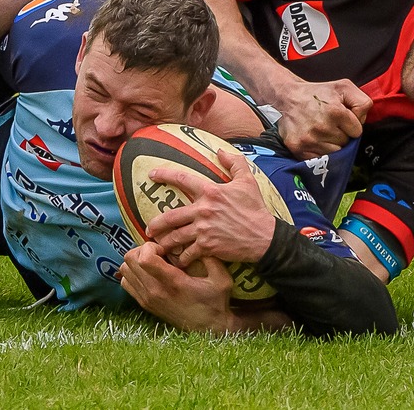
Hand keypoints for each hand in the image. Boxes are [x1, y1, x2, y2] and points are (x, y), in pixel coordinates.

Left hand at [118, 243, 235, 333]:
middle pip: (130, 260)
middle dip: (142, 249)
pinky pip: (126, 282)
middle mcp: (155, 291)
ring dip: (136, 260)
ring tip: (154, 261)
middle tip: (159, 252)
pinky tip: (150, 272)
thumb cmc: (216, 301)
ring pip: (125, 269)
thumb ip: (210, 256)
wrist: (209, 328)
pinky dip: (133, 273)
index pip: (145, 258)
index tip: (164, 248)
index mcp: (173, 283)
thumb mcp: (221, 278)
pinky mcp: (144, 304)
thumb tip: (196, 239)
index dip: (151, 246)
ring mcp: (147, 299)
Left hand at [143, 148, 276, 270]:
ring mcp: (203, 229)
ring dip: (164, 242)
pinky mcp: (207, 247)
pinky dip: (180, 258)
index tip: (151, 175)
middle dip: (156, 224)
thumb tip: (220, 151)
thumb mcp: (247, 181)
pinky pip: (187, 253)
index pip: (181, 179)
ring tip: (158, 246)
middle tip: (149, 229)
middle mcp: (203, 209)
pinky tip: (176, 261)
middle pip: (170, 216)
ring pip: (175, 237)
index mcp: (210, 191)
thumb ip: (234, 163)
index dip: (164, 175)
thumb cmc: (256, 209)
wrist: (264, 237)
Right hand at [269, 76, 368, 155]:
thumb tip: (362, 121)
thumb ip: (362, 102)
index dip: (350, 125)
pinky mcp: (299, 149)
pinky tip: (314, 139)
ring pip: (334, 153)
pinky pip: (320, 160)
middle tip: (329, 124)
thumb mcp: (344, 87)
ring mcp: (309, 140)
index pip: (357, 131)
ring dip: (331, 144)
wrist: (288, 97)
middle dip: (341, 135)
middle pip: (345, 143)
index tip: (341, 119)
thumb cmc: (318, 93)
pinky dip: (319, 152)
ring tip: (321, 131)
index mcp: (335, 111)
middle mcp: (322, 127)